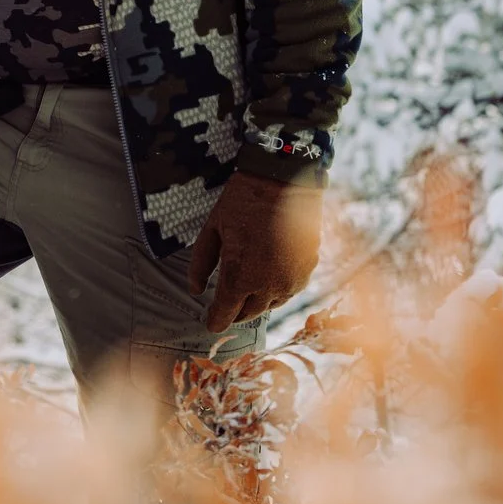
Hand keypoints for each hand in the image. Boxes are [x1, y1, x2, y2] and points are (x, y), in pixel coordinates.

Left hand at [187, 171, 322, 332]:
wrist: (283, 180)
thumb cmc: (243, 202)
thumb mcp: (213, 228)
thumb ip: (201, 263)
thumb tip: (195, 290)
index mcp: (239, 277)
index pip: (225, 314)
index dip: (215, 321)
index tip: (210, 323)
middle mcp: (267, 285)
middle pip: (247, 313)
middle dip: (234, 312)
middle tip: (225, 306)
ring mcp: (290, 280)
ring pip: (270, 305)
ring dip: (255, 302)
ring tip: (245, 291)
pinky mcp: (307, 271)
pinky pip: (289, 292)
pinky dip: (276, 290)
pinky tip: (267, 278)